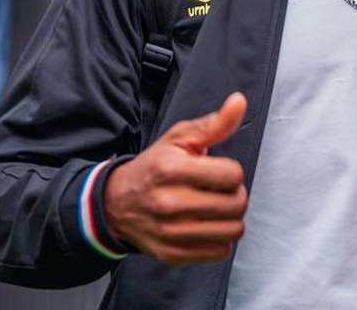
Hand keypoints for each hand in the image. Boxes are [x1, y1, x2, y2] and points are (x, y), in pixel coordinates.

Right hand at [103, 92, 248, 265]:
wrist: (117, 203)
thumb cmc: (154, 167)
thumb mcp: (179, 138)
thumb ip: (214, 123)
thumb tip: (239, 102)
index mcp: (171, 169)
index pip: (232, 175)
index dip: (232, 171)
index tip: (218, 171)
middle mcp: (169, 203)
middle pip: (236, 204)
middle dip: (235, 194)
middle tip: (219, 190)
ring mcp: (170, 232)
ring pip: (232, 231)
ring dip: (230, 219)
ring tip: (214, 208)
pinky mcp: (172, 254)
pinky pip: (219, 252)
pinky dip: (219, 239)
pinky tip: (205, 225)